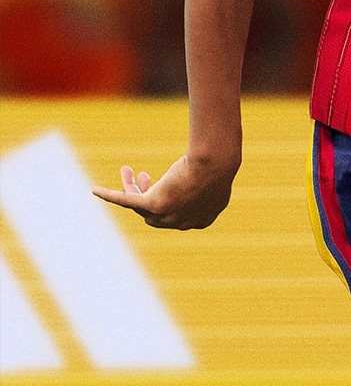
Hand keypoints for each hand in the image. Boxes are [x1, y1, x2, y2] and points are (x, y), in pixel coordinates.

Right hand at [92, 153, 236, 229]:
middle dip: (147, 194)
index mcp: (201, 219)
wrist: (215, 163)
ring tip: (127, 169)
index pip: (177, 215)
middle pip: (155, 212)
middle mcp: (181, 223)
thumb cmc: (220, 162)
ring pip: (140, 204)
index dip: (168, 200)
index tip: (164, 183)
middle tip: (144, 175)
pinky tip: (96, 190)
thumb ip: (213, 175)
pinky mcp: (153, 205)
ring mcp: (167, 217)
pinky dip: (111, 196)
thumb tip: (214, 162)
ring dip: (130, 188)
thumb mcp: (220, 172)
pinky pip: (126, 201)